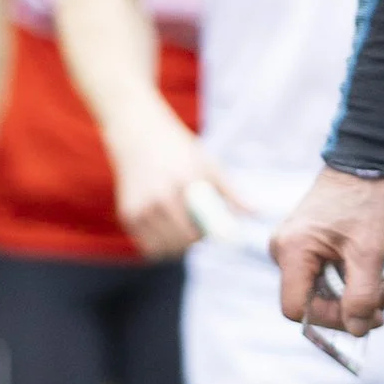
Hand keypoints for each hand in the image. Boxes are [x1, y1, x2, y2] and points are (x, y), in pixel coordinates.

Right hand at [111, 107, 238, 258]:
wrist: (138, 135)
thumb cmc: (179, 150)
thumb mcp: (208, 164)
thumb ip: (231, 192)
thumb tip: (256, 213)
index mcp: (183, 185)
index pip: (197, 231)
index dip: (207, 237)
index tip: (213, 229)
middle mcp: (158, 199)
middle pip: (180, 244)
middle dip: (192, 242)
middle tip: (198, 228)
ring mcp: (139, 209)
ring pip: (162, 249)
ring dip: (175, 246)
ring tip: (182, 226)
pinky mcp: (127, 215)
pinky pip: (147, 245)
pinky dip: (159, 243)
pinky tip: (166, 225)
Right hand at [272, 168, 383, 338]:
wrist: (366, 160)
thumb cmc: (367, 200)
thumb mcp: (371, 251)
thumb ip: (363, 294)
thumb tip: (358, 330)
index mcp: (292, 251)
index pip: (298, 309)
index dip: (332, 320)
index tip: (368, 314)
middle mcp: (284, 250)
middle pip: (311, 302)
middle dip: (353, 307)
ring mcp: (293, 247)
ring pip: (321, 291)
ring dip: (357, 295)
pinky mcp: (305, 245)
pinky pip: (323, 277)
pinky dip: (351, 282)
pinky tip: (378, 277)